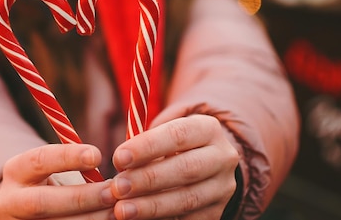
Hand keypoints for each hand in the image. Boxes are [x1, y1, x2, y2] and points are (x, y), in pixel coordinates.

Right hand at [0, 144, 116, 219]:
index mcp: (16, 171)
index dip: (68, 156)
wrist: (28, 211)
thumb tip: (110, 162)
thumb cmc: (51, 183)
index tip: (97, 155)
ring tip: (116, 211)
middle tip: (112, 192)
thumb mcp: (53, 169)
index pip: (39, 160)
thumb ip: (74, 164)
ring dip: (90, 219)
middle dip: (81, 198)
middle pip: (41, 203)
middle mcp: (10, 202)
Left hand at [110, 115, 238, 219]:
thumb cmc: (171, 144)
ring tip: (123, 209)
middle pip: (185, 169)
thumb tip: (120, 163)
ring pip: (187, 199)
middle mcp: (222, 157)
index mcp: (208, 129)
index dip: (147, 146)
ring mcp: (223, 187)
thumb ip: (143, 144)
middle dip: (148, 179)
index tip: (119, 158)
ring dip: (151, 206)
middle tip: (118, 187)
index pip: (178, 135)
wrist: (203, 162)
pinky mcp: (217, 212)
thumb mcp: (162, 134)